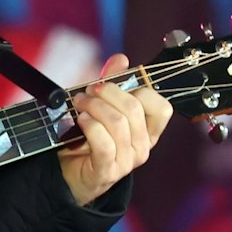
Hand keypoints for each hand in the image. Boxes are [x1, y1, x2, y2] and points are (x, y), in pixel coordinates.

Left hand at [58, 54, 171, 205]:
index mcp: (148, 131)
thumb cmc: (88, 137)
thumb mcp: (102, 106)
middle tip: (90, 90)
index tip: (117, 84)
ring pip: (118, 124)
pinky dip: (90, 125)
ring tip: (79, 103)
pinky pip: (103, 143)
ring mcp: (127, 162)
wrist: (69, 172)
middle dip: (109, 93)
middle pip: (134, 109)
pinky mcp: (108, 172)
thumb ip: (112, 83)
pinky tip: (80, 120)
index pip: (162, 108)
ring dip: (94, 107)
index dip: (141, 90)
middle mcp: (143, 147)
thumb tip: (121, 59)